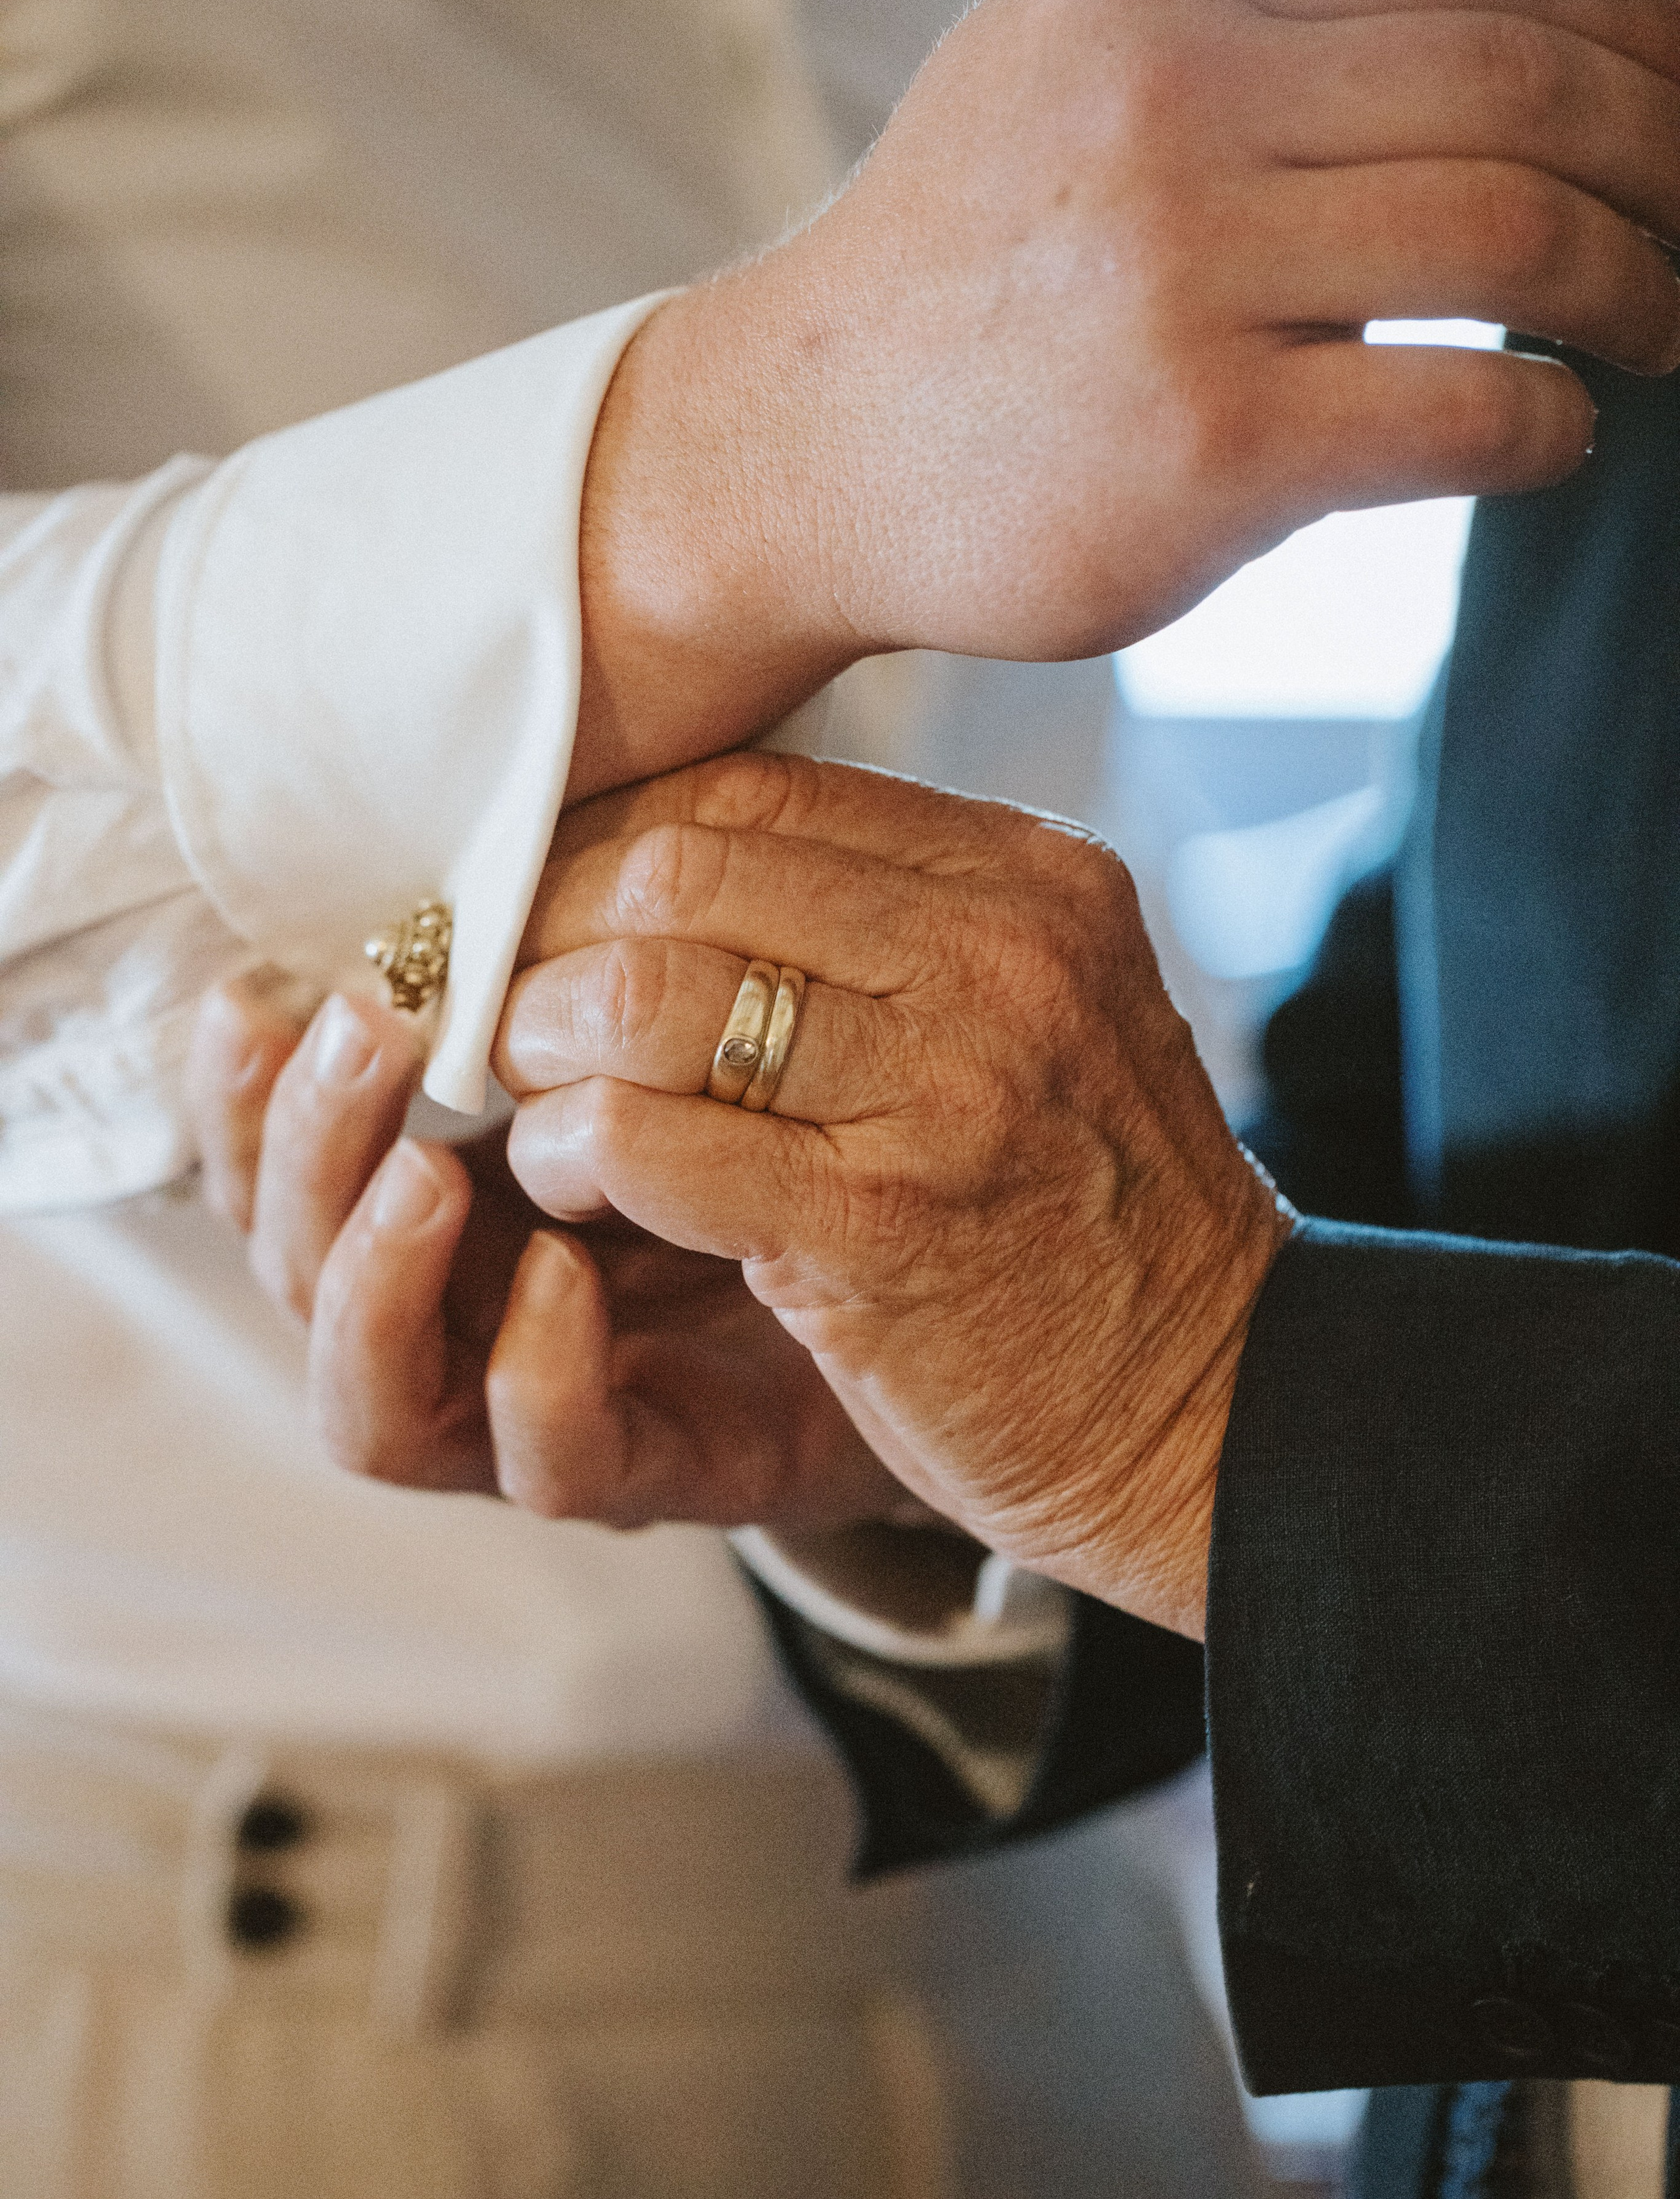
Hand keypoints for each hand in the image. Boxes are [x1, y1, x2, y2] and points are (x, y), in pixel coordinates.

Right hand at [185, 976, 911, 1532]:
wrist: (974, 1283)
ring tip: (424, 1167)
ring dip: (371, 1275)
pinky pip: (549, 1461)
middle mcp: (466, 1307)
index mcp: (450, 1193)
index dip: (241, 1089)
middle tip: (366, 1028)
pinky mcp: (659, 1469)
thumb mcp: (690, 1019)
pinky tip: (565, 1274)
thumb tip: (506, 810)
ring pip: (371, 1397)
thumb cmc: (812, 1129)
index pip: (282, 1157)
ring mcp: (547, 1402)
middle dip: (302, 1146)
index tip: (255, 981)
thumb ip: (592, 950)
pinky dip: (535, 1375)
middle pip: (295, 1263)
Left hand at [496, 752, 1296, 1639]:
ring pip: (644, 991)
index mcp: (1029, 880)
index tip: (555, 919)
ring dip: (545, 1046)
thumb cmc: (1090, 1213)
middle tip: (512, 1013)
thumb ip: (897, 924)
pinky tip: (567, 1184)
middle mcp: (998, 956)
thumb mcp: (1040, 1009)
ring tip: (536, 1104)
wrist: (1211, 1405)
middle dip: (554, 937)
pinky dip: (566, 1152)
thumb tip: (673, 866)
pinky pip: (641, 1138)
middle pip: (682, 870)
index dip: (615, 846)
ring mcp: (943, 1091)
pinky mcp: (876, 1227)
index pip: (758, 792)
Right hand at [571, 0, 1679, 792]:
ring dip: (1638, 287)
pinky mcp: (1205, 449)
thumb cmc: (959, 282)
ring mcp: (1186, 276)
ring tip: (1666, 329)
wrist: (793, 453)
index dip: (1622, 23)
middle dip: (1663, 156)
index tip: (1678, 95)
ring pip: (1518, 238)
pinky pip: (1463, 411)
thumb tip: (1486, 15)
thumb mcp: (1070, 70)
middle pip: (1521, 87)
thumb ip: (1250, 21)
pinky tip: (1559, 435)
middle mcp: (1176, 100)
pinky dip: (1551, 424)